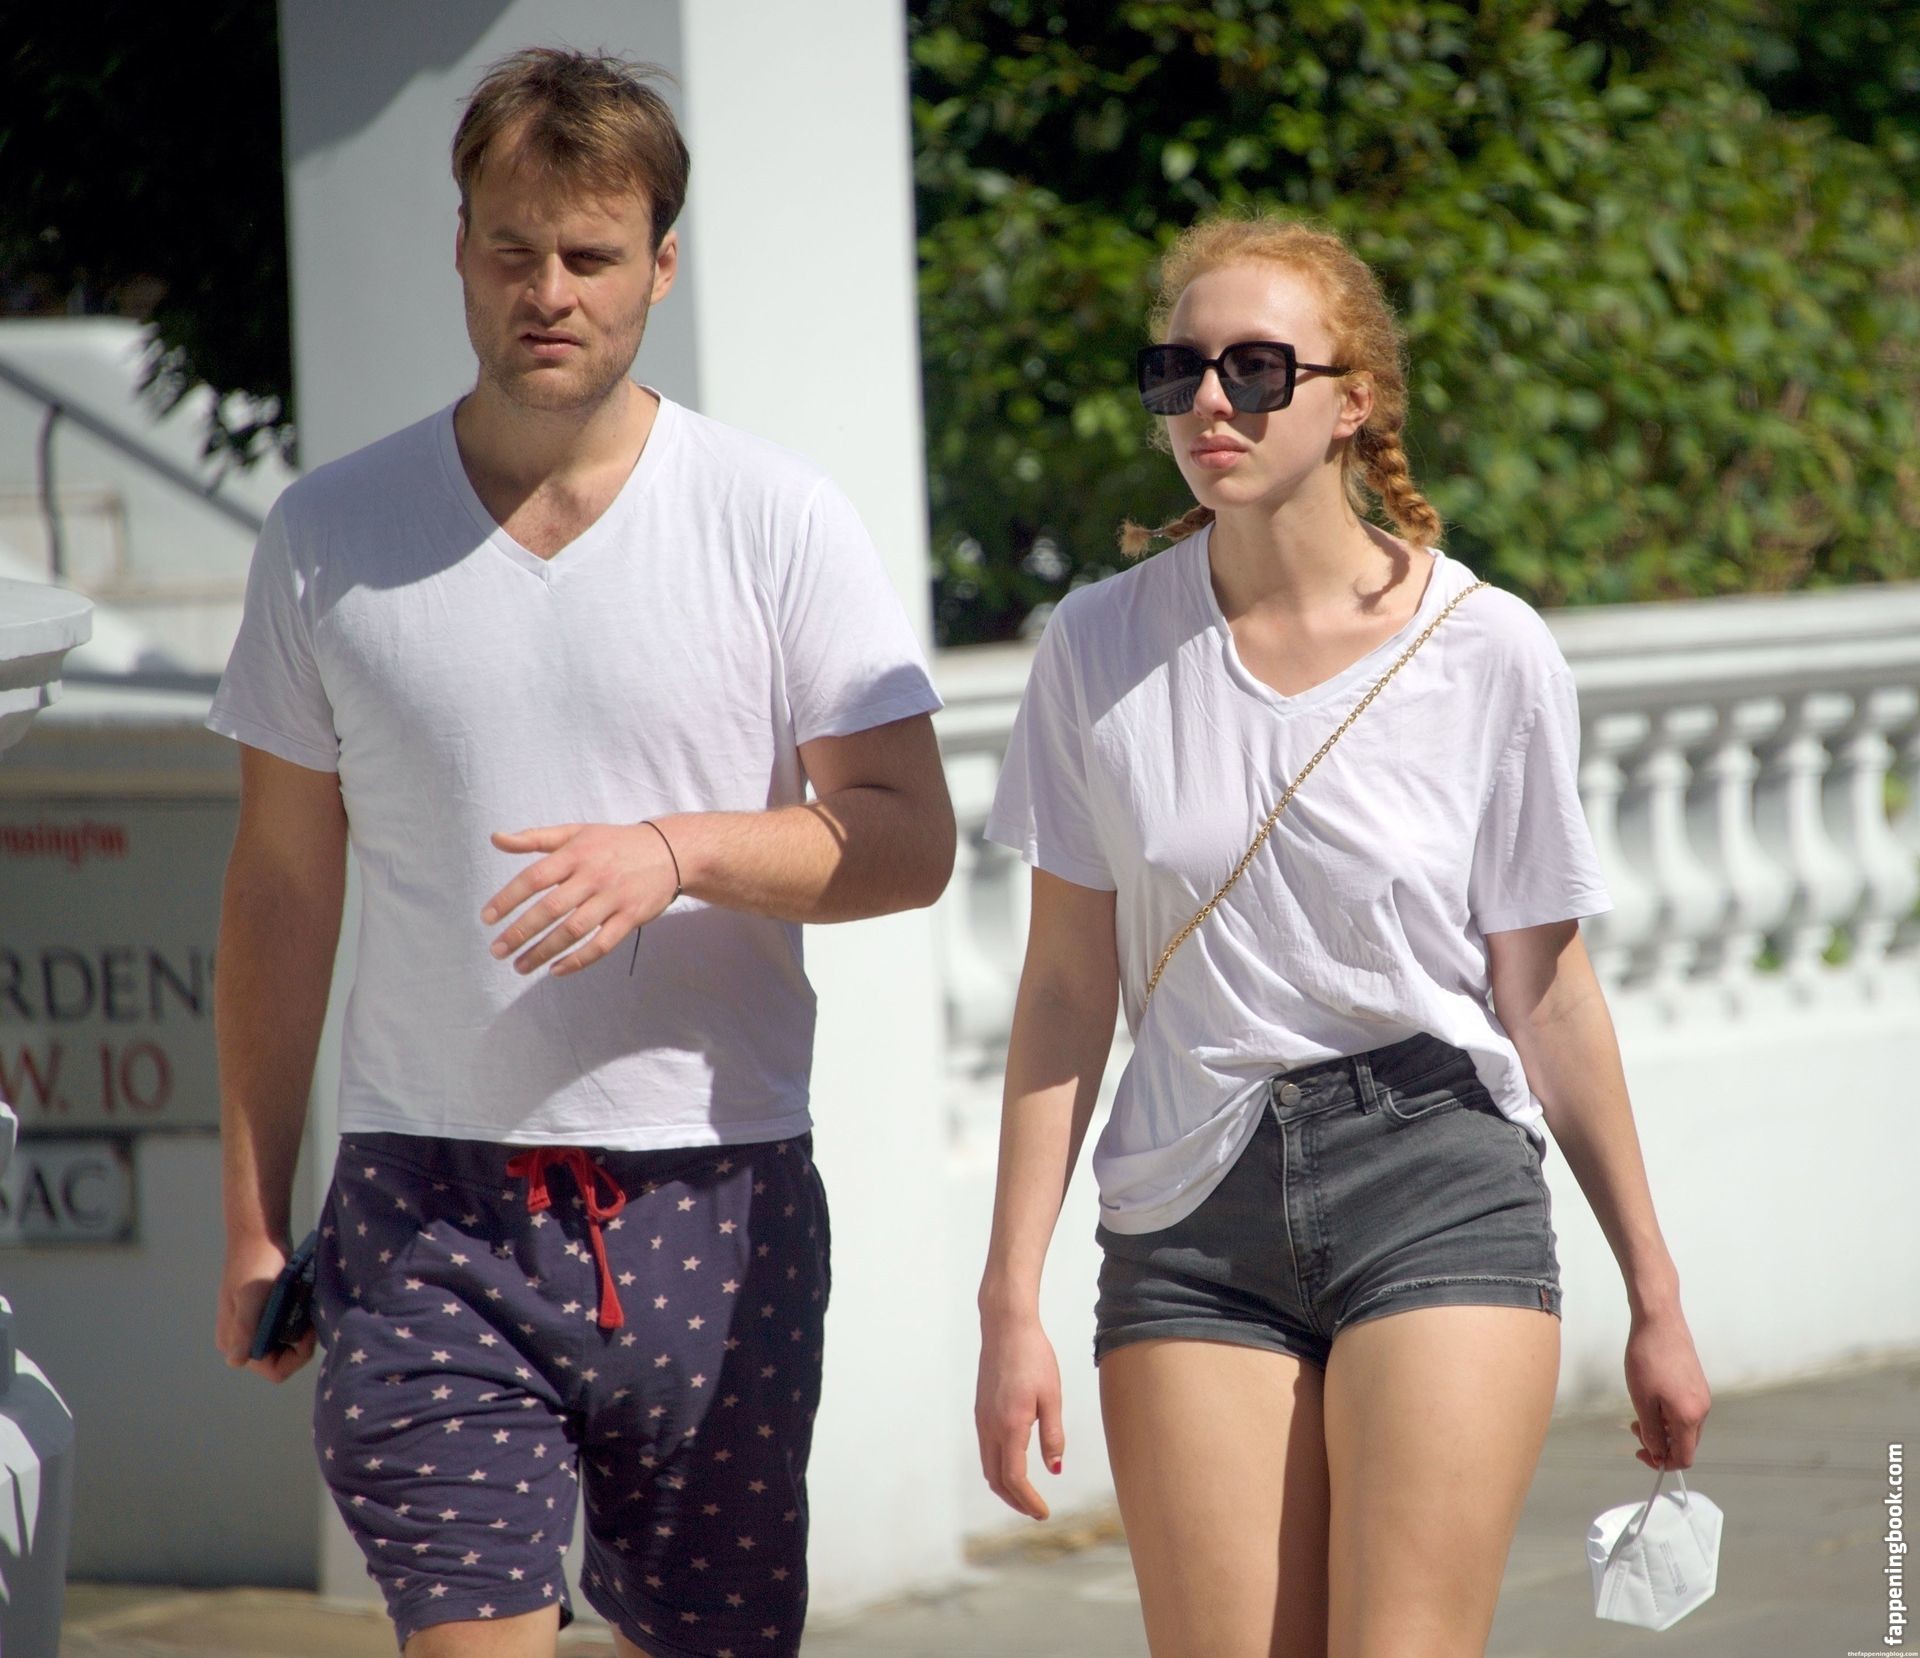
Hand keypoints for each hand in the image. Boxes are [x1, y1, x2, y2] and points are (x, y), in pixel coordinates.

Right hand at [218, 1235, 315, 1383]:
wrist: (260, 1236)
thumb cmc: (255, 1265)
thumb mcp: (253, 1297)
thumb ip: (245, 1328)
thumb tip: (236, 1361)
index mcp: (234, 1344)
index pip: (275, 1370)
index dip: (297, 1357)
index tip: (309, 1331)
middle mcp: (242, 1342)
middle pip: (283, 1360)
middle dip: (302, 1343)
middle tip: (311, 1317)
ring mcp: (255, 1329)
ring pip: (288, 1344)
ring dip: (302, 1330)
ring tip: (308, 1307)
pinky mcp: (266, 1315)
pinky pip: (288, 1329)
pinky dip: (300, 1320)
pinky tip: (305, 1303)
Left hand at [482, 822, 676, 975]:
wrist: (670, 851)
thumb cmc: (614, 843)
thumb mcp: (576, 832)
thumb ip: (534, 837)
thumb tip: (496, 839)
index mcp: (575, 854)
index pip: (534, 878)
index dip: (508, 899)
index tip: (487, 919)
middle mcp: (593, 876)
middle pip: (551, 908)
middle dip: (520, 932)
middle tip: (497, 951)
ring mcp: (614, 898)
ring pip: (573, 930)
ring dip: (544, 951)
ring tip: (520, 966)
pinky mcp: (631, 917)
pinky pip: (601, 944)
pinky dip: (578, 960)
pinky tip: (556, 970)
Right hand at [975, 1310, 1066, 1519]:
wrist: (1006, 1328)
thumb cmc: (1034, 1358)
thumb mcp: (1052, 1397)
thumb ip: (1053, 1435)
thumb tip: (1055, 1469)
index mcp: (1010, 1426)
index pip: (1014, 1478)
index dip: (1028, 1501)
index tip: (1043, 1513)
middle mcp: (990, 1427)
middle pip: (996, 1479)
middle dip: (1015, 1500)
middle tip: (1036, 1510)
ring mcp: (981, 1419)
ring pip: (987, 1466)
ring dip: (1005, 1486)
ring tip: (1026, 1494)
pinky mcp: (981, 1411)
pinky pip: (985, 1449)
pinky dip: (998, 1467)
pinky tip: (1014, 1464)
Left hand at [1623, 1304, 1710, 1469]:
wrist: (1659, 1321)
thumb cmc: (1648, 1358)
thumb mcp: (1642, 1401)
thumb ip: (1651, 1432)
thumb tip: (1657, 1454)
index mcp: (1690, 1417)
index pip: (1684, 1456)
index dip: (1662, 1462)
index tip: (1641, 1453)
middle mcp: (1702, 1409)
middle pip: (1685, 1442)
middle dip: (1660, 1442)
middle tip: (1635, 1427)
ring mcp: (1702, 1395)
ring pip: (1684, 1426)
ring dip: (1662, 1427)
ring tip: (1639, 1411)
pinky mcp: (1696, 1383)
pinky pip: (1685, 1409)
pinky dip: (1668, 1413)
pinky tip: (1650, 1398)